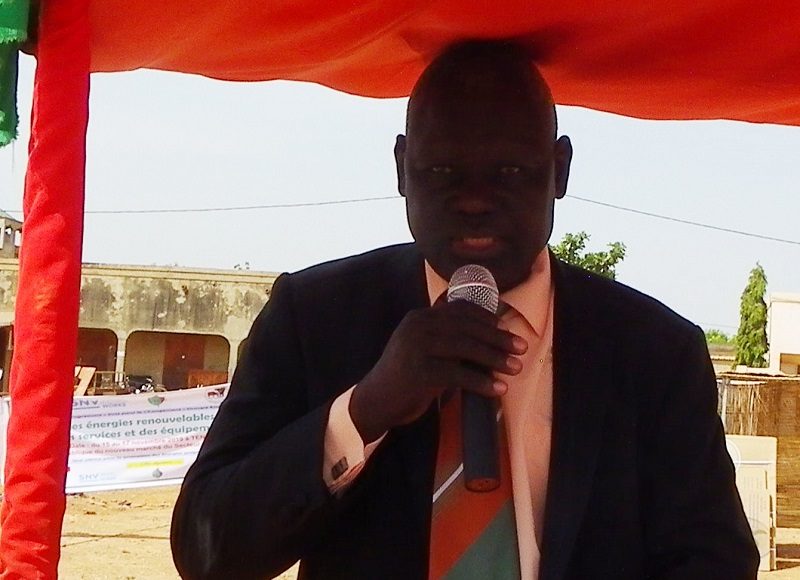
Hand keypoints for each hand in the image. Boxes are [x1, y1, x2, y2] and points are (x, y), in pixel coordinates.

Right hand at [349, 300, 527, 442]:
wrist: (375, 401)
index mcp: (419, 317)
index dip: (486, 318)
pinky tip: (498, 389)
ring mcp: (416, 347)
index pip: (460, 310)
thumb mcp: (424, 350)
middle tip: (521, 348)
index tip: (506, 327)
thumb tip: (489, 338)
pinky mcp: (418, 371)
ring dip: (495, 358)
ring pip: (465, 347)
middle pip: (467, 327)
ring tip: (516, 367)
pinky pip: (458, 374)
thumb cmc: (405, 378)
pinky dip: (481, 381)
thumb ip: (447, 340)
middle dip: (498, 337)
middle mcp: (417, 326)